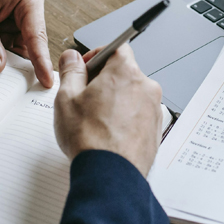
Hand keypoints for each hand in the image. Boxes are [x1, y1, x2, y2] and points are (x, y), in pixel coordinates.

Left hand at [0, 0, 52, 87]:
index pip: (37, 36)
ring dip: (4, 60)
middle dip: (20, 65)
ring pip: (14, 49)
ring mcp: (15, 19)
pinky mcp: (3, 26)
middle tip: (17, 89)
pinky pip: (2, 46)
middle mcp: (26, 10)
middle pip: (28, 46)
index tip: (45, 81)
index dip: (41, 61)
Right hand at [54, 45, 162, 175]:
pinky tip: (108, 133)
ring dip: (115, 101)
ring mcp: (154, 109)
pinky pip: (139, 115)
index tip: (85, 67)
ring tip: (95, 120)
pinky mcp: (156, 129)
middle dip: (104, 80)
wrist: (110, 175)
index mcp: (126, 72)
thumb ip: (70, 71)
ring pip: (132, 95)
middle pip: (124, 72)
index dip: (97, 54)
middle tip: (85, 97)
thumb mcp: (67, 98)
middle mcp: (146, 87)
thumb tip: (71, 58)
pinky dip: (125, 118)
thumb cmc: (90, 138)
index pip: (116, 47)